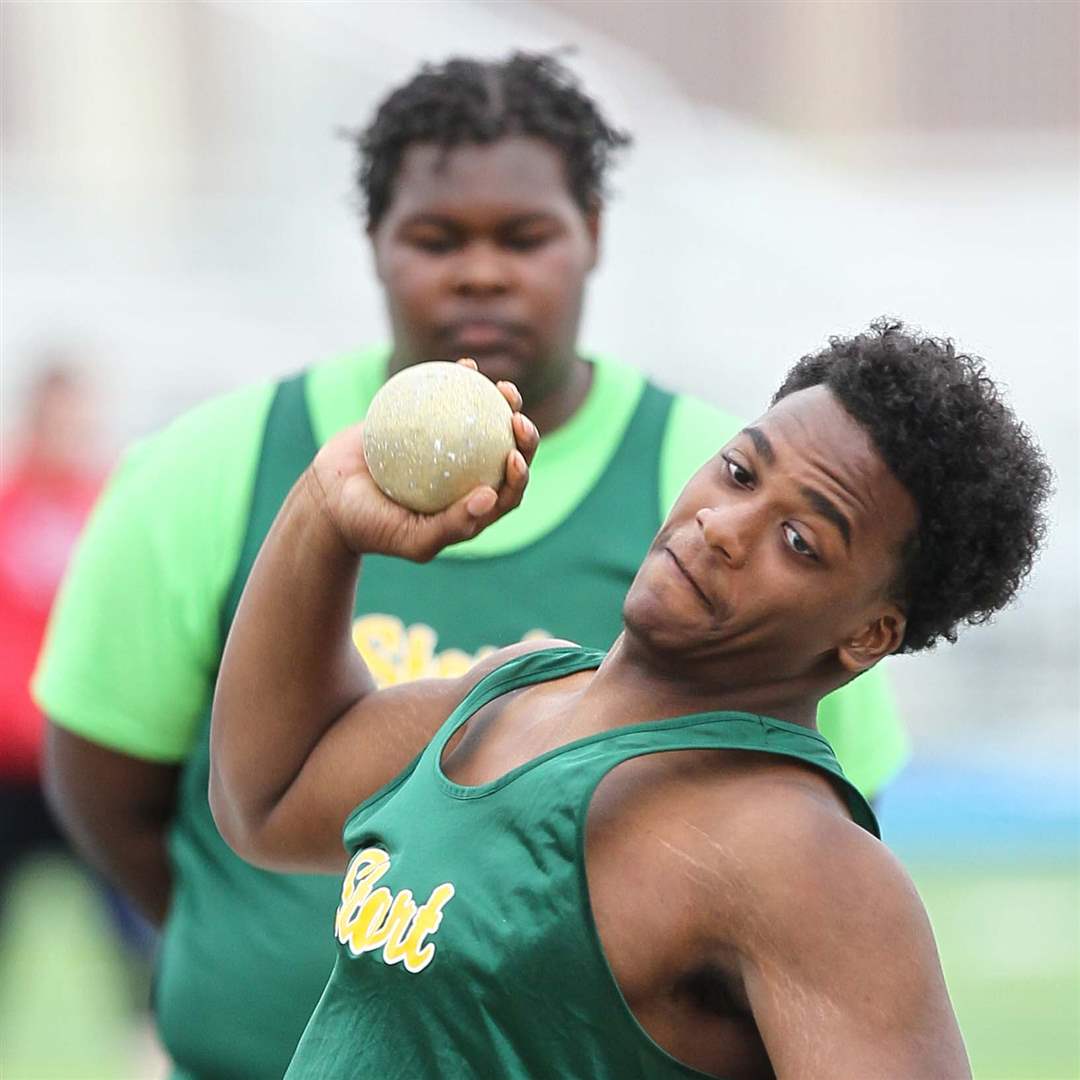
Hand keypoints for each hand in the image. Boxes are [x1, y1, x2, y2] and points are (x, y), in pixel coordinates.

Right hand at [307, 361, 538, 562]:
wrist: (328, 499)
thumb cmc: (370, 527)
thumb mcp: (411, 539)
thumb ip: (452, 525)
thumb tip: (491, 498)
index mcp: (470, 507)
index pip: (508, 492)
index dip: (521, 474)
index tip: (513, 455)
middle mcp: (465, 476)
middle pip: (506, 452)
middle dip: (524, 435)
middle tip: (516, 418)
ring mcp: (449, 447)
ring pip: (486, 422)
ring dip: (503, 403)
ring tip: (503, 387)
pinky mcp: (428, 422)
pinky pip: (449, 398)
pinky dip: (462, 380)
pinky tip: (467, 364)